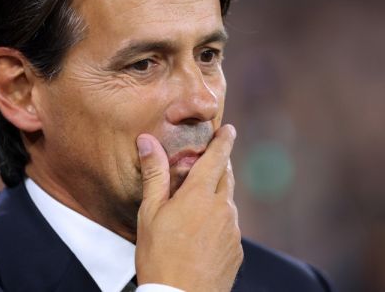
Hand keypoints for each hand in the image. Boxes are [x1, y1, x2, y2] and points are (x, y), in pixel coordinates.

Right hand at [135, 124, 241, 291]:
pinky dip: (218, 222)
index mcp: (200, 195)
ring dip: (216, 198)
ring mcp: (233, 230)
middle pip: (225, 178)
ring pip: (227, 203)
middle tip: (209, 162)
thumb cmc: (160, 256)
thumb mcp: (150, 213)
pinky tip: (201, 235)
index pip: (218, 158)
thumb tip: (148, 141)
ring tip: (196, 207)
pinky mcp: (236, 250)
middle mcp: (222, 208)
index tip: (229, 129)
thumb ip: (154, 174)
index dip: (224, 141)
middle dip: (220, 166)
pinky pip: (229, 227)